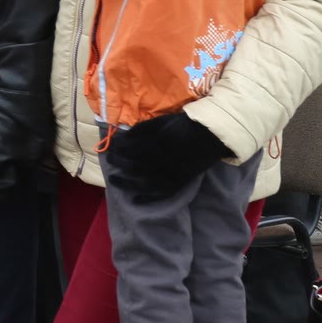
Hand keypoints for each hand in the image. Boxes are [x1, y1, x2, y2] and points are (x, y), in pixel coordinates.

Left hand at [104, 111, 232, 203]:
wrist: (211, 135)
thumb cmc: (183, 125)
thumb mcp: (161, 121)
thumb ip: (142, 129)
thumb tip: (123, 138)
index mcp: (158, 143)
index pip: (131, 150)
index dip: (119, 150)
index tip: (111, 148)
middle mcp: (163, 161)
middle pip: (135, 166)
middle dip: (119, 164)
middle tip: (110, 161)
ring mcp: (172, 174)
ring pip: (145, 183)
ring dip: (126, 183)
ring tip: (114, 181)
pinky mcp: (180, 183)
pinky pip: (163, 194)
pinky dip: (148, 199)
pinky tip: (135, 201)